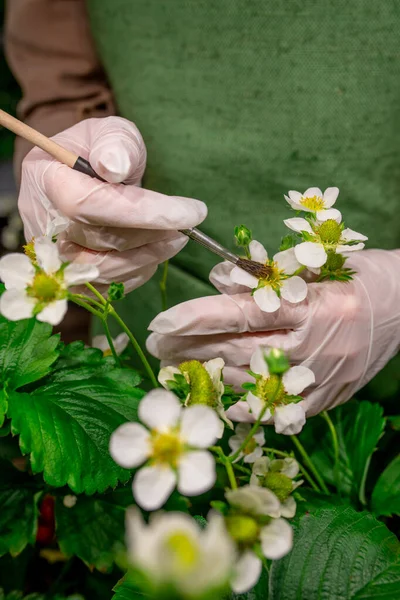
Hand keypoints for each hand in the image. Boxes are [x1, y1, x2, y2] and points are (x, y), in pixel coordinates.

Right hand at [19, 117, 206, 291]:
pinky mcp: (66, 277)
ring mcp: (50, 255)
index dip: (144, 213)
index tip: (192, 211)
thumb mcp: (109, 132)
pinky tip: (153, 254)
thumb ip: (115, 143)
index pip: (90, 204)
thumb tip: (115, 168)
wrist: (76, 178)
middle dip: (151, 235)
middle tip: (186, 226)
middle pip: (98, 242)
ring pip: (102, 271)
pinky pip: (104, 288)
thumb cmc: (97, 152)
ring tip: (176, 239)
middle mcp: (40, 221)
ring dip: (148, 257)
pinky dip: (136, 274)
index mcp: (45, 178)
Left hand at [147, 250, 399, 417]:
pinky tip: (219, 400)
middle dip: (191, 349)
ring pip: (253, 383)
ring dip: (210, 377)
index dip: (199, 319)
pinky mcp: (327, 398)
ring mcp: (322, 378)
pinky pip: (279, 410)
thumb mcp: (320, 262)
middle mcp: (316, 346)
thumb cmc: (363, 276)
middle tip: (157, 347)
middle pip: (239, 351)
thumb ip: (270, 275)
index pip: (244, 314)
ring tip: (177, 369)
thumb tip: (221, 282)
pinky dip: (247, 406)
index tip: (163, 322)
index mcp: (313, 306)